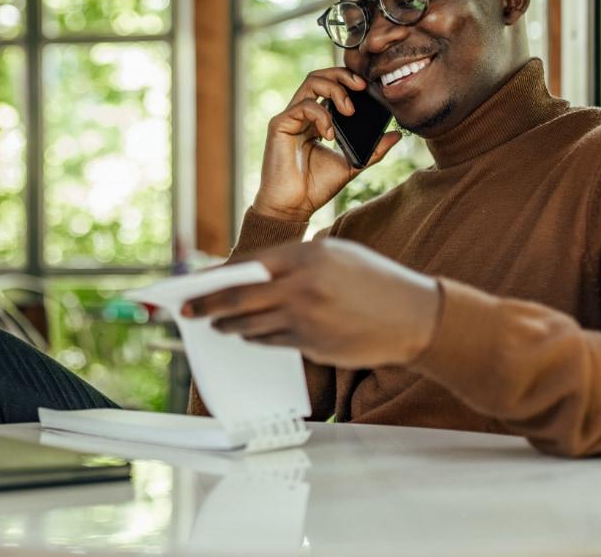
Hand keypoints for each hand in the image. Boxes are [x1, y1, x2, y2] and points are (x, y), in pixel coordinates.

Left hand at [181, 239, 440, 368]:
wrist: (414, 318)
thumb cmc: (374, 281)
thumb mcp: (335, 254)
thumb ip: (295, 261)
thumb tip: (251, 273)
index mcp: (304, 256)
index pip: (246, 266)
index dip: (215, 277)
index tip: (194, 283)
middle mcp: (300, 287)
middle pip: (238, 299)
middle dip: (207, 307)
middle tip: (186, 312)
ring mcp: (305, 319)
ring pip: (251, 325)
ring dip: (229, 325)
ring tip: (216, 323)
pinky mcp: (312, 345)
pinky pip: (272, 342)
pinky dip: (256, 338)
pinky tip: (248, 334)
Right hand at [251, 67, 401, 220]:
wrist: (294, 206)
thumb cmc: (317, 186)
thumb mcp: (352, 164)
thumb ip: (373, 149)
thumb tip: (397, 135)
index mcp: (316, 120)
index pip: (330, 86)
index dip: (348, 80)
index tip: (369, 88)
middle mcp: (302, 114)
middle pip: (319, 76)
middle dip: (343, 75)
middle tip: (362, 87)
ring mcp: (290, 117)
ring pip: (311, 82)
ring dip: (335, 90)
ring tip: (349, 111)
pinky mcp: (280, 124)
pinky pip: (304, 106)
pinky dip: (322, 116)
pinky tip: (329, 134)